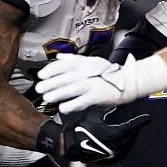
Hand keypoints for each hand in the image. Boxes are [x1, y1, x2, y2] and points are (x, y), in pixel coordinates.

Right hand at [35, 106, 150, 163]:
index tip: (147, 118)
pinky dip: (123, 146)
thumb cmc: (80, 127)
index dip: (140, 121)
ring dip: (130, 138)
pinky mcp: (108, 160)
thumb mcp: (95, 115)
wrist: (68, 144)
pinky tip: (122, 141)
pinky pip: (120, 153)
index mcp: (114, 134)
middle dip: (134, 129)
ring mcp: (112, 154)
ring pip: (127, 145)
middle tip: (138, 122)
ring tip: (130, 131)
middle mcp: (115, 146)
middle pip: (131, 136)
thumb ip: (108, 109)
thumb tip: (118, 101)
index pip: (132, 126)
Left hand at [36, 52, 166, 112]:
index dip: (50, 70)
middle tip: (39, 89)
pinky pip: (82, 101)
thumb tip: (59, 57)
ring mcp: (92, 84)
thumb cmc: (108, 72)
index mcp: (83, 64)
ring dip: (58, 94)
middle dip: (50, 83)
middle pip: (64, 77)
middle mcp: (86, 73)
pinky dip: (72, 105)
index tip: (41, 75)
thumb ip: (74, 59)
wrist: (127, 81)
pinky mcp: (97, 96)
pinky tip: (63, 109)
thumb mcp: (91, 61)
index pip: (63, 65)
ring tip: (48, 98)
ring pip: (71, 89)